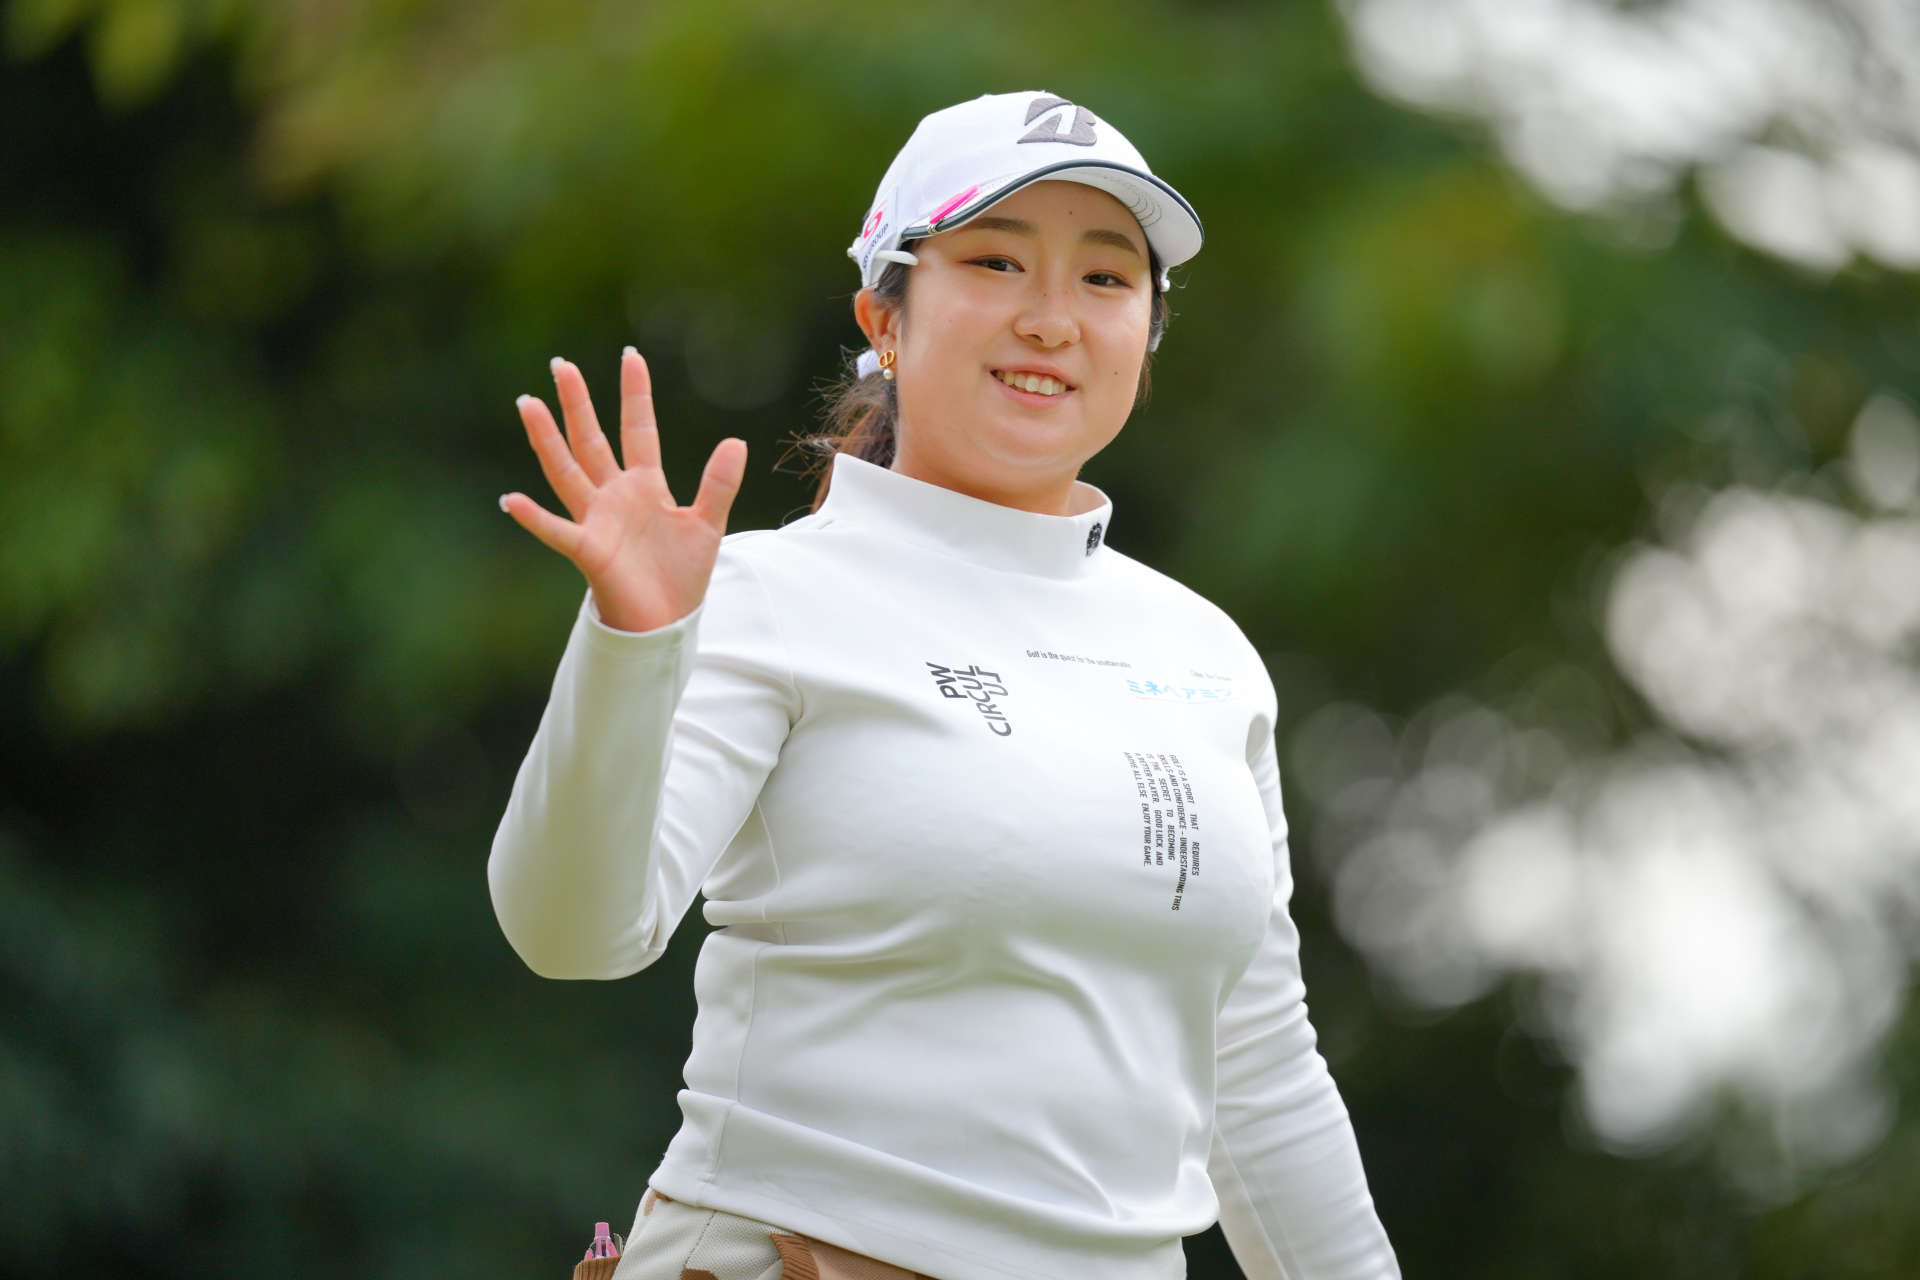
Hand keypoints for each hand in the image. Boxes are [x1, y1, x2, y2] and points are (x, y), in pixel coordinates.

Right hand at [500, 348, 746, 632]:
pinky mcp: (588, 550)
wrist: (666, 622)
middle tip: (560, 364)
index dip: (635, 395)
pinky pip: (556, 531)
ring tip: (528, 403)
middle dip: (577, 404)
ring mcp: (597, 520)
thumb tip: (736, 441)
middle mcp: (614, 496)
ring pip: (566, 471)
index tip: (631, 357)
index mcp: (645, 486)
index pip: (638, 430)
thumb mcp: (707, 524)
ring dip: (547, 439)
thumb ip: (719, 484)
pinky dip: (534, 517)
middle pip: (591, 440)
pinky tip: (511, 500)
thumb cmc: (681, 576)